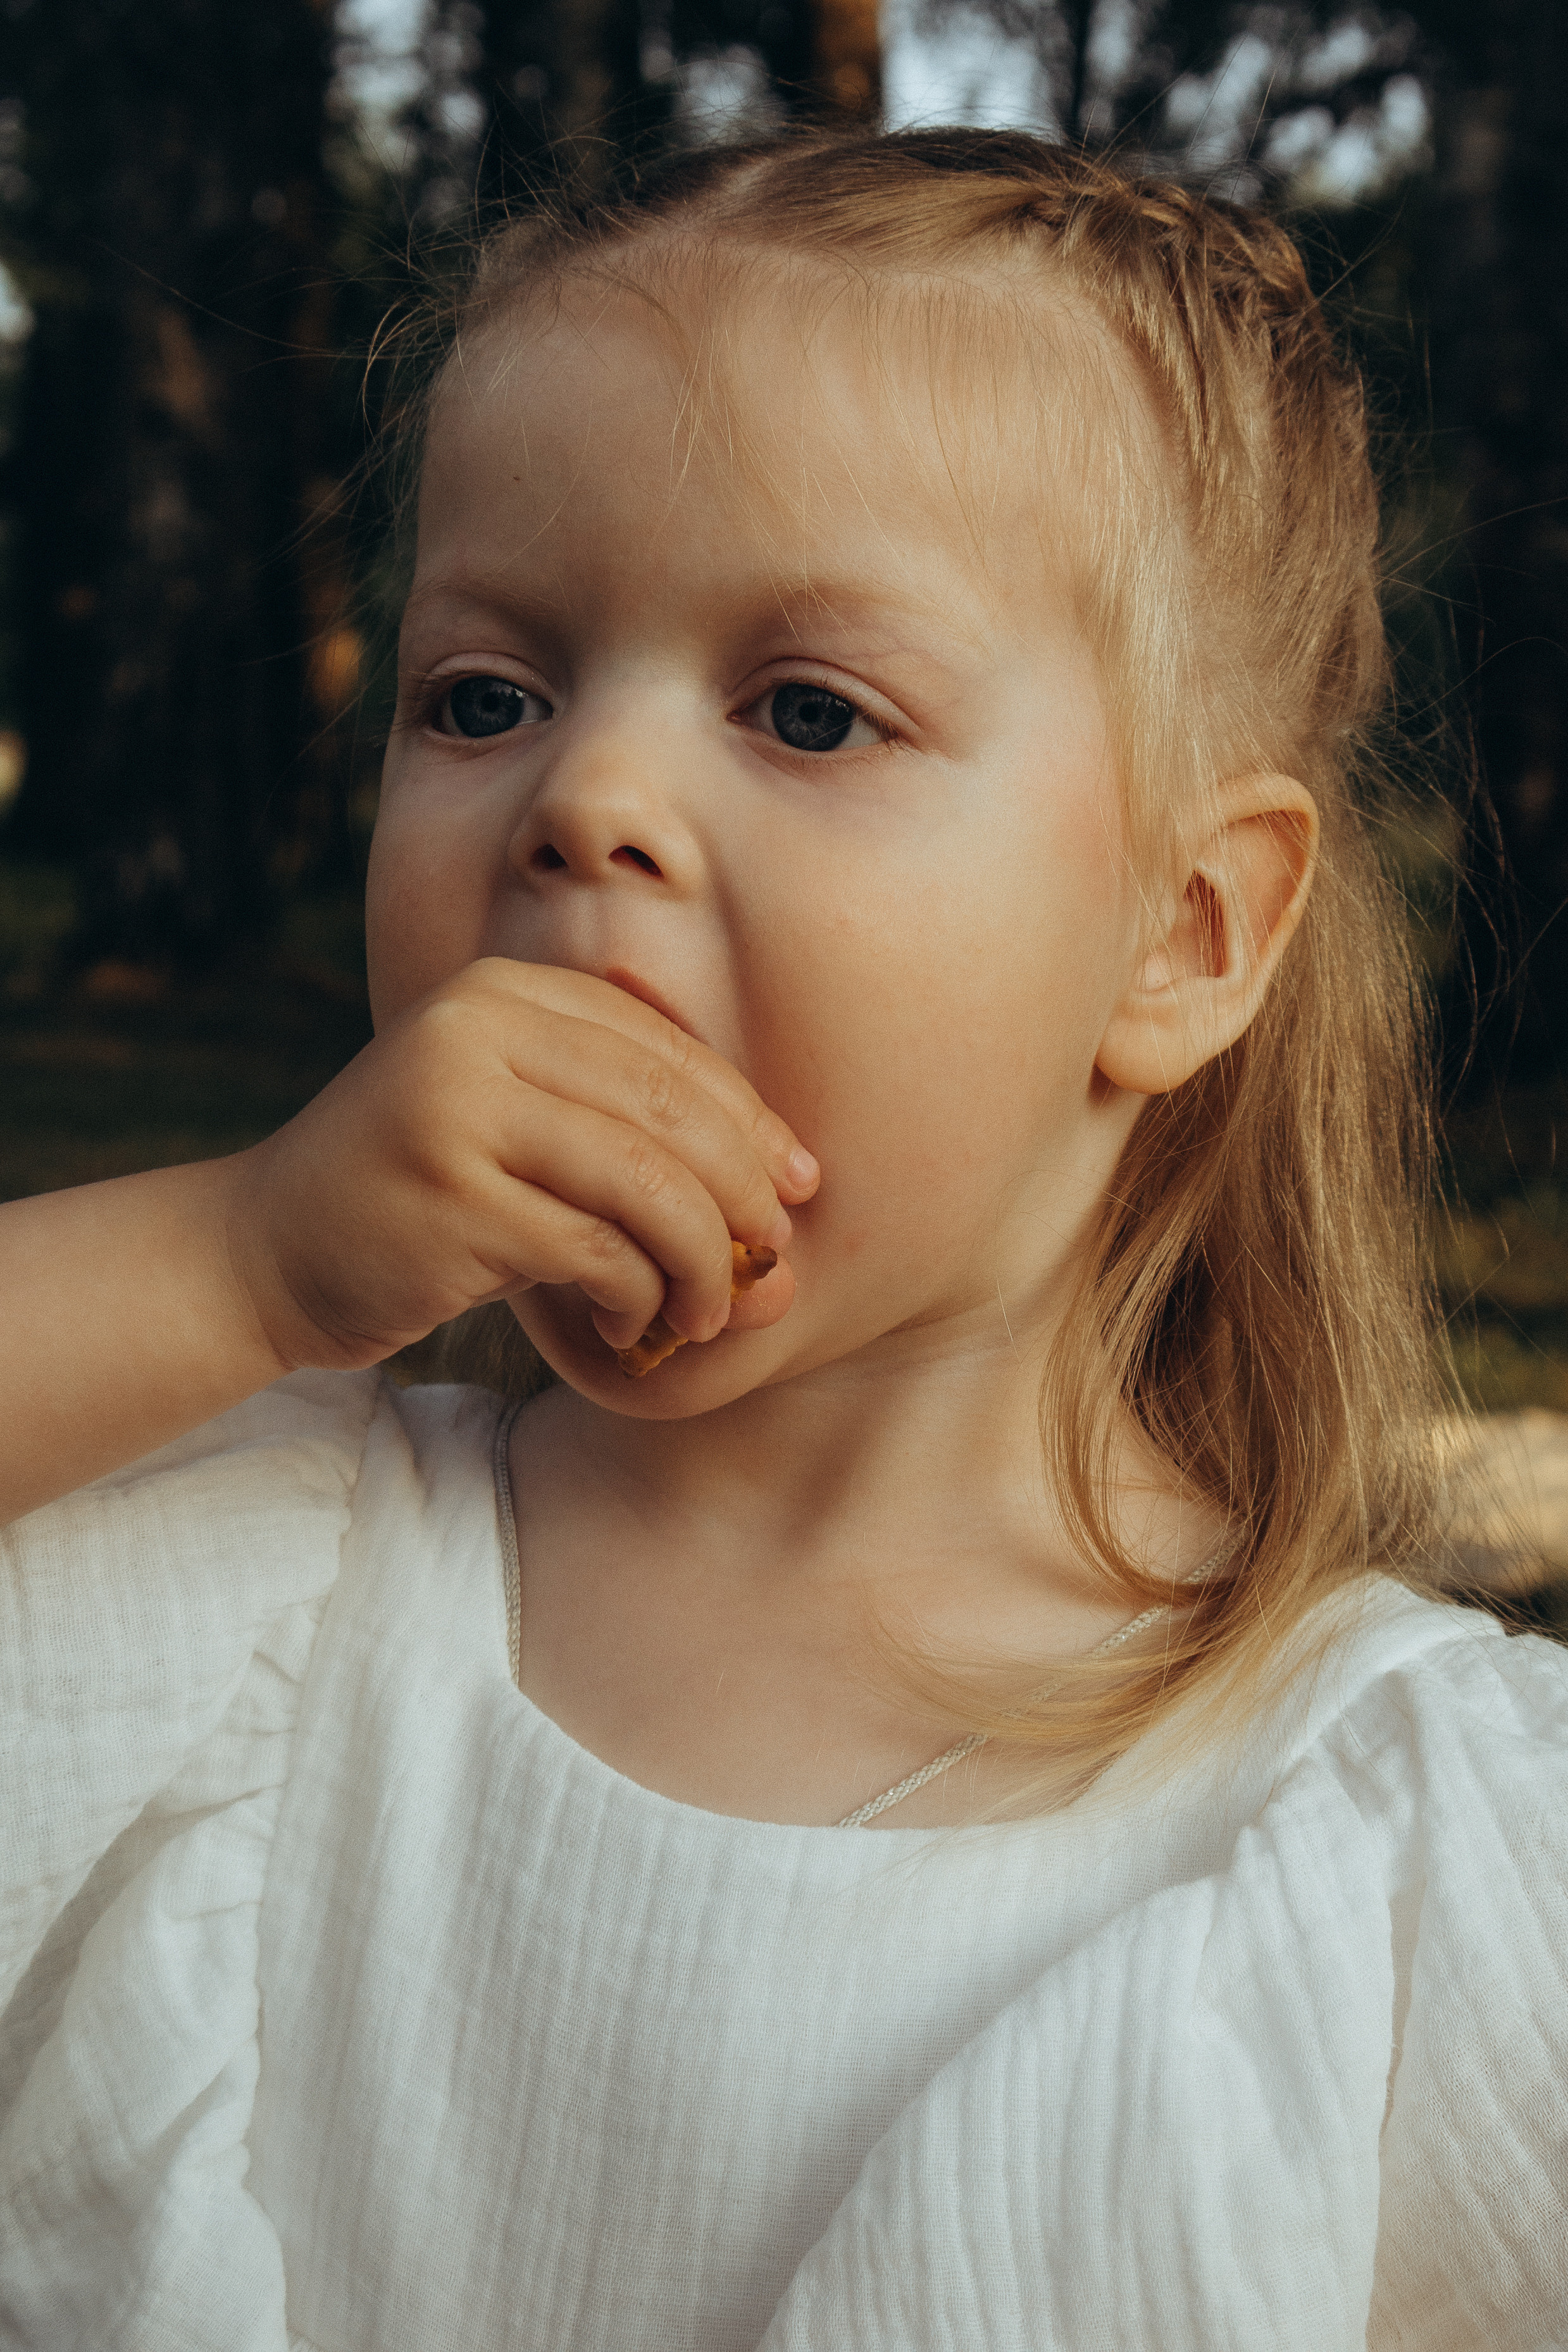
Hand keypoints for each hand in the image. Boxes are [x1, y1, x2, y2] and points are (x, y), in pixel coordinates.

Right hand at [226, 959, 819, 1372]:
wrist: (267, 1251)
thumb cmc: (421, 1195)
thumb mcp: (516, 1121)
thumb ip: (624, 1119)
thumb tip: (790, 1178)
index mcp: (508, 993)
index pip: (672, 1051)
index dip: (752, 1123)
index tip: (798, 1188)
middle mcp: (482, 1029)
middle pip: (675, 1110)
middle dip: (745, 1196)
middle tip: (770, 1264)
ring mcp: (461, 1109)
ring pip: (649, 1185)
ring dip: (702, 1263)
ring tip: (706, 1314)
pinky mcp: (453, 1197)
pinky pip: (599, 1251)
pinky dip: (637, 1300)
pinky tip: (630, 1330)